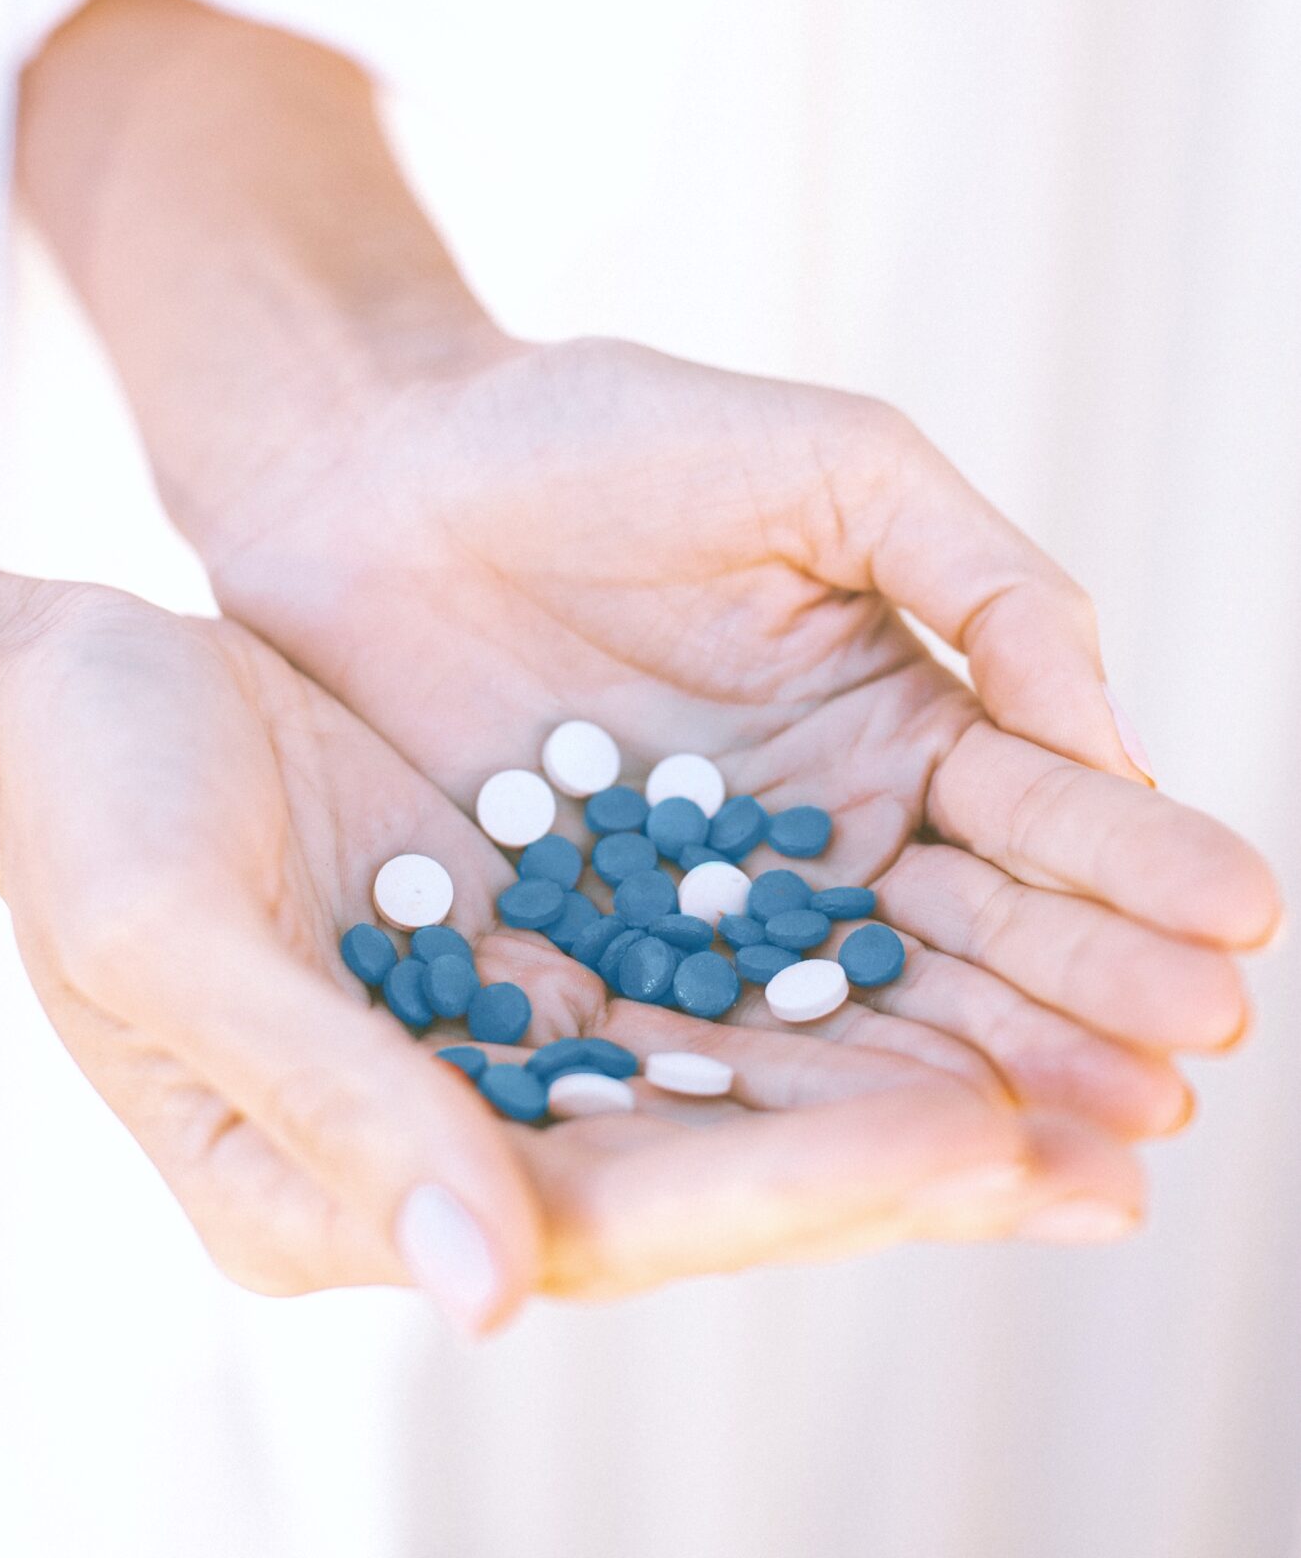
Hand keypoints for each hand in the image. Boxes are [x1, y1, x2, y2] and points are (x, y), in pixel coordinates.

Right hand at [0, 569, 1144, 1313]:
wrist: (66, 685)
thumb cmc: (85, 798)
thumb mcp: (174, 942)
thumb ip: (337, 1113)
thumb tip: (498, 1300)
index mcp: (350, 1183)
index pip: (618, 1206)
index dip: (802, 1178)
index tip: (975, 1135)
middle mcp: (458, 1135)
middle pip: (727, 1160)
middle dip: (926, 1142)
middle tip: (1122, 1121)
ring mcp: (517, 1036)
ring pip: (760, 1070)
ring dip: (934, 1066)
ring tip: (1115, 1065)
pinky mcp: (555, 942)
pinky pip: (735, 975)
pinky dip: (862, 974)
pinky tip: (984, 963)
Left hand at [210, 336, 1279, 1147]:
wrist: (376, 469)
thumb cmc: (601, 435)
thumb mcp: (832, 466)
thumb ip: (983, 582)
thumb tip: (1113, 740)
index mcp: (899, 715)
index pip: (1040, 810)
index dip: (1133, 863)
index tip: (1236, 917)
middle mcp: (823, 834)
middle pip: (975, 936)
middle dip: (1089, 990)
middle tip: (1196, 1055)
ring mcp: (708, 910)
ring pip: (864, 1014)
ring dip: (983, 1076)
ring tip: (1109, 1134)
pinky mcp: (587, 962)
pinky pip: (703, 1042)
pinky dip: (798, 1104)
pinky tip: (887, 1156)